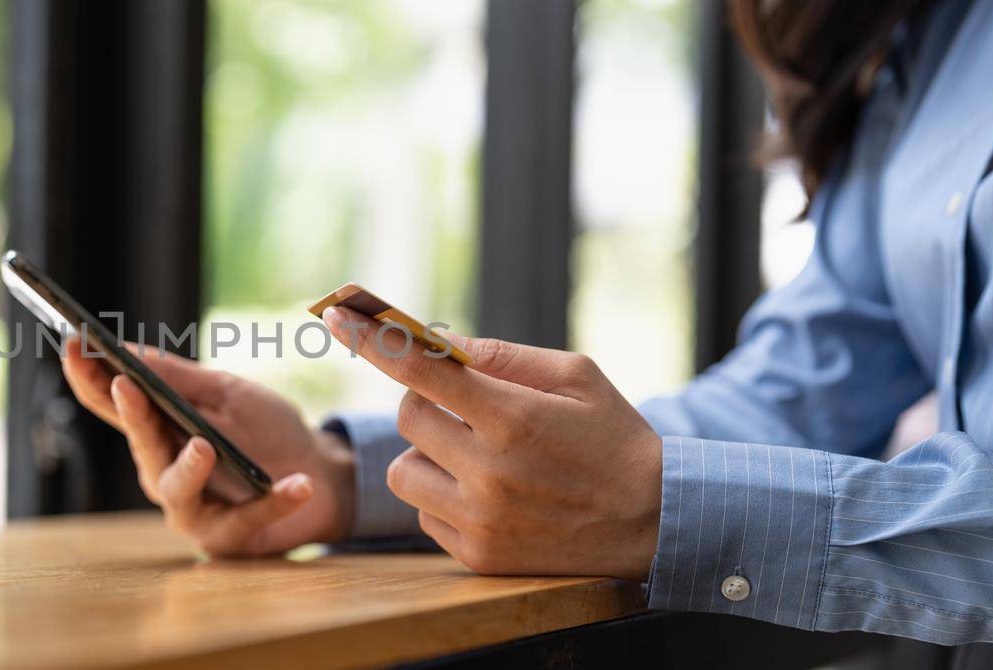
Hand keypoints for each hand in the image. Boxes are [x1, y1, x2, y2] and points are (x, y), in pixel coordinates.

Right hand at [60, 337, 354, 555]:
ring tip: (204, 446)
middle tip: (126, 384)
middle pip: (141, 445)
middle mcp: (163, 472)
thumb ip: (179, 378)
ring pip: (178, 490)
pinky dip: (274, 502)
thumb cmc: (265, 431)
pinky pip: (248, 520)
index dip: (88, 377)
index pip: (113, 404)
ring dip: (190, 467)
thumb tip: (127, 350)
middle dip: (132, 416)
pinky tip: (298, 485)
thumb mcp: (226, 393)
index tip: (73, 344)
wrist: (321, 474)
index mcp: (157, 432)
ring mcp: (192, 509)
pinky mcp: (228, 538)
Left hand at [323, 307, 662, 580]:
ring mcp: (480, 519)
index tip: (337, 317)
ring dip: (429, 456)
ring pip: (402, 470)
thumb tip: (440, 342)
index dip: (374, 340)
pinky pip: (423, 514)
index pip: (422, 370)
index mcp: (513, 418)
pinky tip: (489, 497)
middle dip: (427, 404)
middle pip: (407, 418)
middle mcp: (490, 472)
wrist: (655, 523)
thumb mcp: (576, 377)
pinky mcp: (476, 555)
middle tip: (465, 409)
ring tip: (477, 459)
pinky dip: (444, 498)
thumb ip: (504, 355)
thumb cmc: (612, 438)